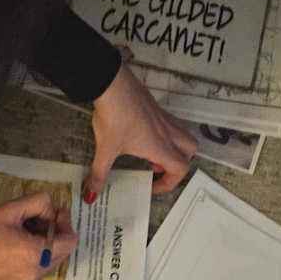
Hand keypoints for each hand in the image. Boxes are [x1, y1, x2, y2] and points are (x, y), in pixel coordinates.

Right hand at [0, 193, 76, 279]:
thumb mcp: (10, 209)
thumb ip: (38, 203)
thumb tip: (50, 210)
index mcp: (36, 255)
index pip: (70, 241)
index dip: (66, 223)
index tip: (56, 212)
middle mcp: (36, 273)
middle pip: (62, 252)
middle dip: (55, 233)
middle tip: (40, 218)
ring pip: (49, 261)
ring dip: (45, 244)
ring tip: (25, 230)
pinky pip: (35, 269)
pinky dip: (34, 255)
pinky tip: (16, 244)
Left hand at [88, 65, 196, 198]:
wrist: (112, 84)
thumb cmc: (114, 116)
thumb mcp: (105, 149)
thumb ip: (99, 174)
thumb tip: (91, 195)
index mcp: (160, 146)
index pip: (180, 169)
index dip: (169, 183)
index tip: (151, 186)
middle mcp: (167, 133)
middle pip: (189, 152)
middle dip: (178, 164)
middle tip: (156, 169)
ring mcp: (164, 119)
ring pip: (184, 136)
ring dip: (174, 149)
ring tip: (152, 153)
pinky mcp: (157, 108)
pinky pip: (172, 125)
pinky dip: (166, 135)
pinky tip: (143, 136)